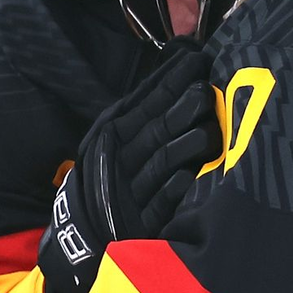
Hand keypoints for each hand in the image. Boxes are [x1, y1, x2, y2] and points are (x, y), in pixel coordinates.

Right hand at [38, 38, 220, 292]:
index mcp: (114, 133)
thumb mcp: (118, 138)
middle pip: (154, 130)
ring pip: (159, 164)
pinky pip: (160, 203)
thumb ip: (146, 108)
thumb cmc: (114, 174)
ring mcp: (130, 191)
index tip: (196, 60)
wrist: (84, 232)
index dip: (170, 82)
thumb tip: (181, 65)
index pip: (146, 102)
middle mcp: (120, 159)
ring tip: (208, 129)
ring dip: (184, 146)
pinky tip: (191, 178)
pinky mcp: (143, 222)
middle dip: (179, 109)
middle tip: (204, 90)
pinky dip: (174, 191)